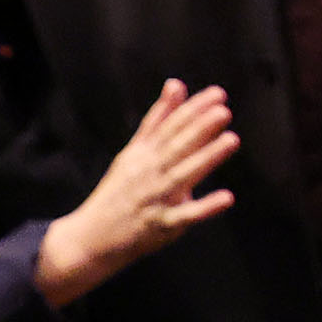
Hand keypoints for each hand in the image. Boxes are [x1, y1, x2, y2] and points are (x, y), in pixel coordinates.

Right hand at [35, 80, 239, 306]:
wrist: (90, 237)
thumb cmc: (119, 191)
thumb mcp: (134, 151)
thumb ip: (158, 119)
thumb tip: (176, 84)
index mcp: (143, 153)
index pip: (170, 126)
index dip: (194, 109)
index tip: (218, 94)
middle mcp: (149, 172)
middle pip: (176, 146)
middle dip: (200, 128)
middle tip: (223, 111)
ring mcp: (155, 198)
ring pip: (183, 175)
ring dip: (207, 157)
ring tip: (231, 140)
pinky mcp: (161, 225)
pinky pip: (185, 215)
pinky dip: (205, 207)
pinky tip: (227, 197)